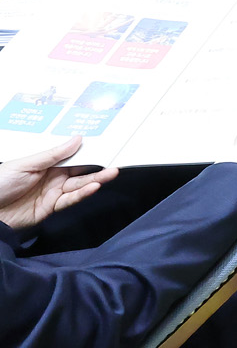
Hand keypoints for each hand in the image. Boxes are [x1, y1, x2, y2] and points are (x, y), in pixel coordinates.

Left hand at [0, 137, 115, 230]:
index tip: (105, 144)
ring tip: (111, 173)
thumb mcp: (25, 164)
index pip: (71, 155)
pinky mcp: (51, 208)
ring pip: (79, 185)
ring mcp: (52, 192)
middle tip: (115, 160)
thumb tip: (77, 138)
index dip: (87, 150)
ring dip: (96, 179)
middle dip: (97, 165)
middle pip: (79, 170)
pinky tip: (93, 187)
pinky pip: (70, 200)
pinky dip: (82, 194)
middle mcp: (52, 176)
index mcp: (45, 163)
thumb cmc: (0, 183)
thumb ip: (53, 154)